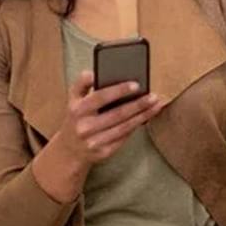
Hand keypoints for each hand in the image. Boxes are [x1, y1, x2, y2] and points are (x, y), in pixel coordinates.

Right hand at [33, 71, 164, 202]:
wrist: (69, 150)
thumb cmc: (76, 119)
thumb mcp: (72, 99)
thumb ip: (81, 84)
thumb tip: (93, 73)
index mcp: (77, 110)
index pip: (100, 97)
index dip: (119, 90)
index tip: (136, 84)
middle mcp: (85, 127)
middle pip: (118, 114)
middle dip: (138, 105)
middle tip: (154, 96)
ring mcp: (95, 141)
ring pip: (124, 127)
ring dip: (143, 116)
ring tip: (156, 106)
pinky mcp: (104, 153)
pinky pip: (124, 138)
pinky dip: (136, 127)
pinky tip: (147, 118)